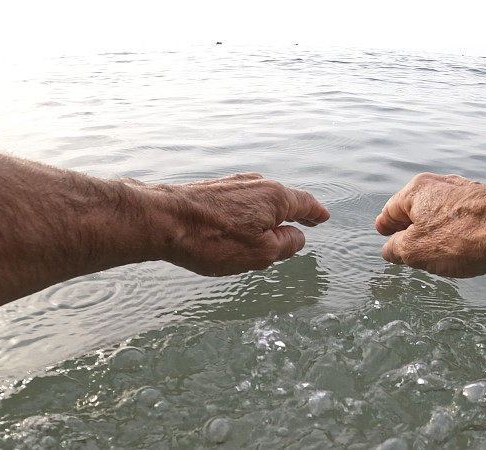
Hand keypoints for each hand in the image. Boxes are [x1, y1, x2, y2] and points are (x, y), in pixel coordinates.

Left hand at [141, 173, 329, 275]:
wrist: (161, 220)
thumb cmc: (212, 240)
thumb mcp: (260, 253)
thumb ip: (285, 245)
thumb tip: (298, 236)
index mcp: (275, 198)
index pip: (304, 204)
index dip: (315, 213)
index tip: (323, 217)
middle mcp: (256, 184)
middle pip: (282, 199)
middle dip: (294, 213)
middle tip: (307, 221)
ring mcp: (232, 184)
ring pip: (260, 199)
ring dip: (269, 213)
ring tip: (274, 227)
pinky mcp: (211, 189)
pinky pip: (240, 201)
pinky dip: (249, 212)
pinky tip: (243, 223)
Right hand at [375, 173, 485, 276]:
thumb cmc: (462, 239)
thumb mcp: (415, 251)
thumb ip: (396, 249)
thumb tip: (390, 249)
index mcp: (417, 191)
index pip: (391, 209)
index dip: (385, 224)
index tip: (382, 232)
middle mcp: (441, 184)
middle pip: (417, 207)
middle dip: (410, 225)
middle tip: (404, 243)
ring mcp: (468, 190)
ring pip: (442, 210)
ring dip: (434, 227)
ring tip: (433, 248)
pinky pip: (464, 215)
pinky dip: (457, 228)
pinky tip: (461, 244)